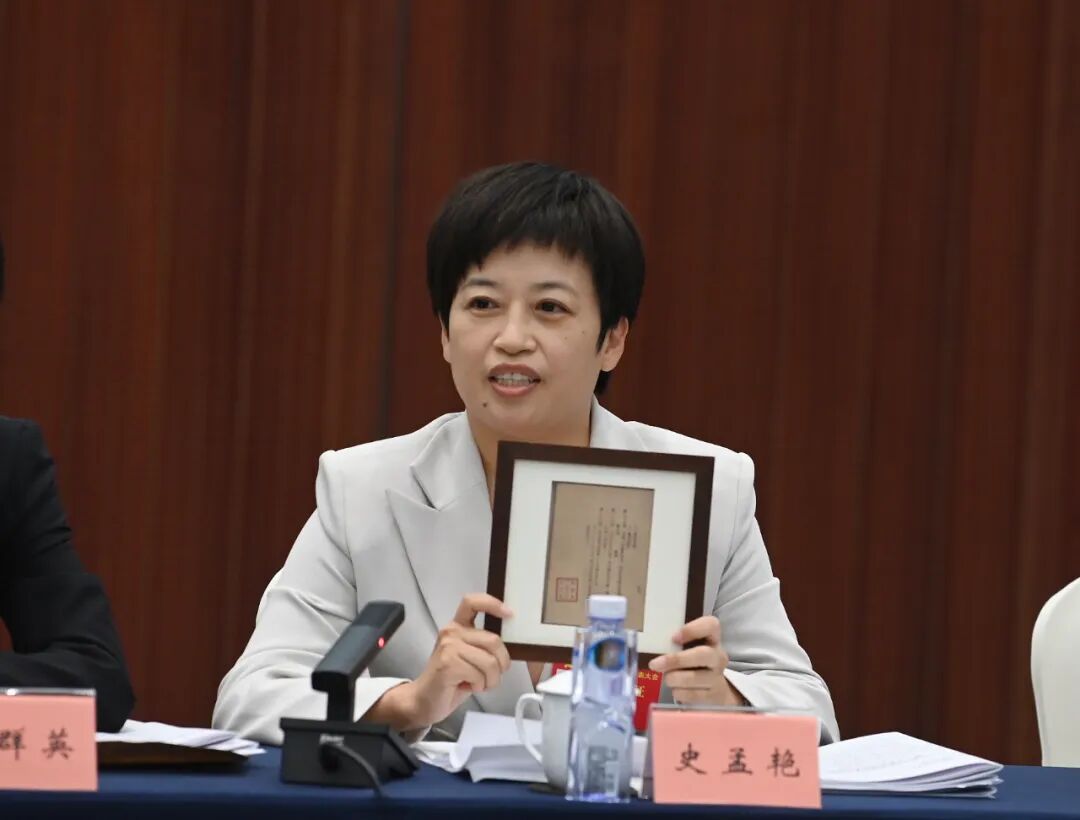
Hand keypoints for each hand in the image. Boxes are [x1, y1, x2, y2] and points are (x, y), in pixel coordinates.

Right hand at [379, 594, 511, 730]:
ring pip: (490, 661)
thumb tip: (509, 646)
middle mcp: (452, 631)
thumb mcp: (471, 657)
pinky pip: (479, 675)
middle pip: (493, 640)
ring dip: (491, 680)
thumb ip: (484, 646)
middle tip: (494, 676)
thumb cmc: (452, 680)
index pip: (473, 602)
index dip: (493, 604)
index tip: (509, 614)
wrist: (425, 700)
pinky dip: (479, 686)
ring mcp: (449, 646)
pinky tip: (468, 687)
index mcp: (458, 626)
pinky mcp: (448, 663)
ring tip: (479, 684)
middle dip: (502, 664)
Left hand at [647, 616, 745, 706]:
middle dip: (676, 660)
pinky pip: (692, 694)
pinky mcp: (713, 695)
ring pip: (694, 678)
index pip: (710, 625)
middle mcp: (718, 656)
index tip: (673, 638)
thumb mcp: (688, 647)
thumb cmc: (692, 660)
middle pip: (703, 654)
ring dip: (674, 678)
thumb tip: (651, 645)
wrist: (712, 687)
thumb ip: (674, 642)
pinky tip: (676, 689)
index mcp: (712, 637)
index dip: (692, 630)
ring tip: (667, 677)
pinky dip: (679, 692)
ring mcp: (717, 676)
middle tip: (654, 664)